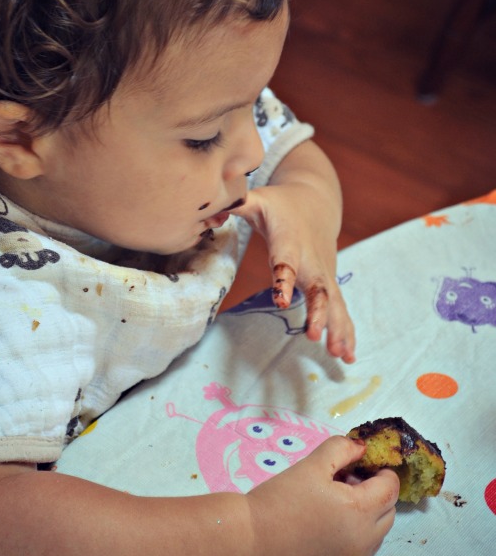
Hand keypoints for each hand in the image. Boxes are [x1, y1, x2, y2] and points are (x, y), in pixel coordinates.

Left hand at [232, 176, 355, 362]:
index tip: (281, 302)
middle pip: (318, 287)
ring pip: (334, 302)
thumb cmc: (279, 205)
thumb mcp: (256, 199)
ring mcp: (324, 273)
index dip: (284, 280)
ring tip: (340, 355)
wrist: (316, 202)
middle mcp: (311, 260)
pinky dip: (346, 331)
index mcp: (290, 241)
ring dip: (338, 328)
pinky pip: (341, 308)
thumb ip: (234, 205)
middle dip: (319, 313)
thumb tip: (208, 212)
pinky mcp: (330, 283)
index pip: (286, 261)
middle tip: (315, 336)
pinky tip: (348, 356)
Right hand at [245, 436, 398, 555]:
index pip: (391, 488)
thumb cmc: (280, 498)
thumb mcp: (312, 464)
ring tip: (334, 501)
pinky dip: (357, 532)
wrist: (251, 538)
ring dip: (368, 513)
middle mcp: (365, 540)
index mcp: (360, 510)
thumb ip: (342, 449)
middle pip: (389, 510)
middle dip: (375, 492)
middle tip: (344, 480)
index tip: (362, 463)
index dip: (382, 471)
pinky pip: (363, 548)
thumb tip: (362, 448)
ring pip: (378, 531)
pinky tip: (327, 522)